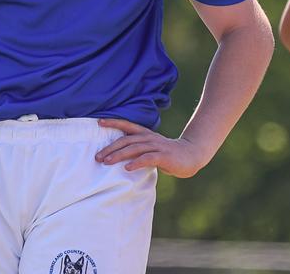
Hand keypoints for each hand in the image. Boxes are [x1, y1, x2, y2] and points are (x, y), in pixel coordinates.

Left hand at [95, 119, 211, 177]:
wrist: (192, 155)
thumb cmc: (168, 154)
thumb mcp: (151, 149)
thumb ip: (138, 150)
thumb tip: (119, 156)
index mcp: (145, 134)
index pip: (127, 125)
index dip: (113, 122)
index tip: (99, 122)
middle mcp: (149, 138)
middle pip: (126, 140)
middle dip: (110, 147)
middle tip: (97, 156)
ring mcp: (157, 146)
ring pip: (134, 148)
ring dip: (119, 155)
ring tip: (106, 161)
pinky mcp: (164, 156)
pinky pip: (147, 158)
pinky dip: (136, 162)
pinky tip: (127, 168)